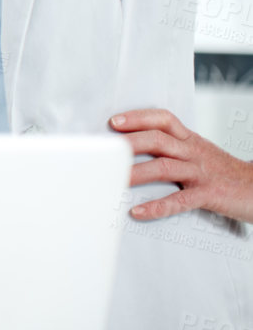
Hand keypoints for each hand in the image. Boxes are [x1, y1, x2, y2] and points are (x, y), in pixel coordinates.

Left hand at [110, 108, 252, 223]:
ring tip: (113, 179)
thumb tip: (133, 146)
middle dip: (129, 143)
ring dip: (136, 173)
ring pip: (164, 167)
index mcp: (191, 140)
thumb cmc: (224, 172)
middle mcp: (194, 152)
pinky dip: (157, 206)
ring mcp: (201, 173)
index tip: (114, 122)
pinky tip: (138, 211)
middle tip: (105, 151)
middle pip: (157, 140)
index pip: (163, 119)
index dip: (138, 118)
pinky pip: (180, 200)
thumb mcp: (198, 152)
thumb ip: (172, 147)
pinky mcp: (209, 195)